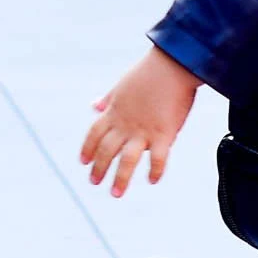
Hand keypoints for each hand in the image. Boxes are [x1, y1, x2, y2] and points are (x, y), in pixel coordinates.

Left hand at [80, 45, 201, 196]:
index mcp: (114, 111)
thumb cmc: (150, 72)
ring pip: (126, 161)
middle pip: (106, 151)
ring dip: (120, 178)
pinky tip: (152, 180)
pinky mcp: (164, 134)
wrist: (173, 64)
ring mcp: (143, 131)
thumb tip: (95, 105)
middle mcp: (125, 124)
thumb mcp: (122, 85)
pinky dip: (155, 171)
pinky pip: (157, 158)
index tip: (84, 162)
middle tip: (94, 182)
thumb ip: (108, 99)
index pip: (94, 134)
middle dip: (98, 168)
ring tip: (116, 193)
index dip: (87, 149)